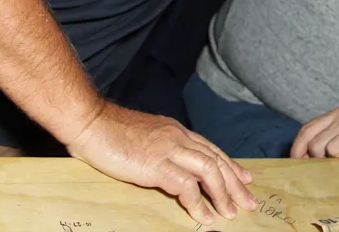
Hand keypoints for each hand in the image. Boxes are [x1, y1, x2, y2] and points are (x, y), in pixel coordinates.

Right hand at [66, 104, 256, 224]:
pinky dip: (198, 203)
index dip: (229, 165)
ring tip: (231, 213)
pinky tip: (204, 216)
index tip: (244, 178)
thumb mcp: (144, 137)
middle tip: (249, 202)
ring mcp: (168, 149)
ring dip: (222, 194)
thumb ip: (160, 147)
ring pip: (209, 170)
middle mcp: (177, 137)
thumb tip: (169, 165)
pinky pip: (186, 186)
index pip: (210, 148)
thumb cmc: (109, 131)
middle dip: (235, 183)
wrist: (90, 122)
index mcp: (175, 131)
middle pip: (216, 160)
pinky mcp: (156, 164)